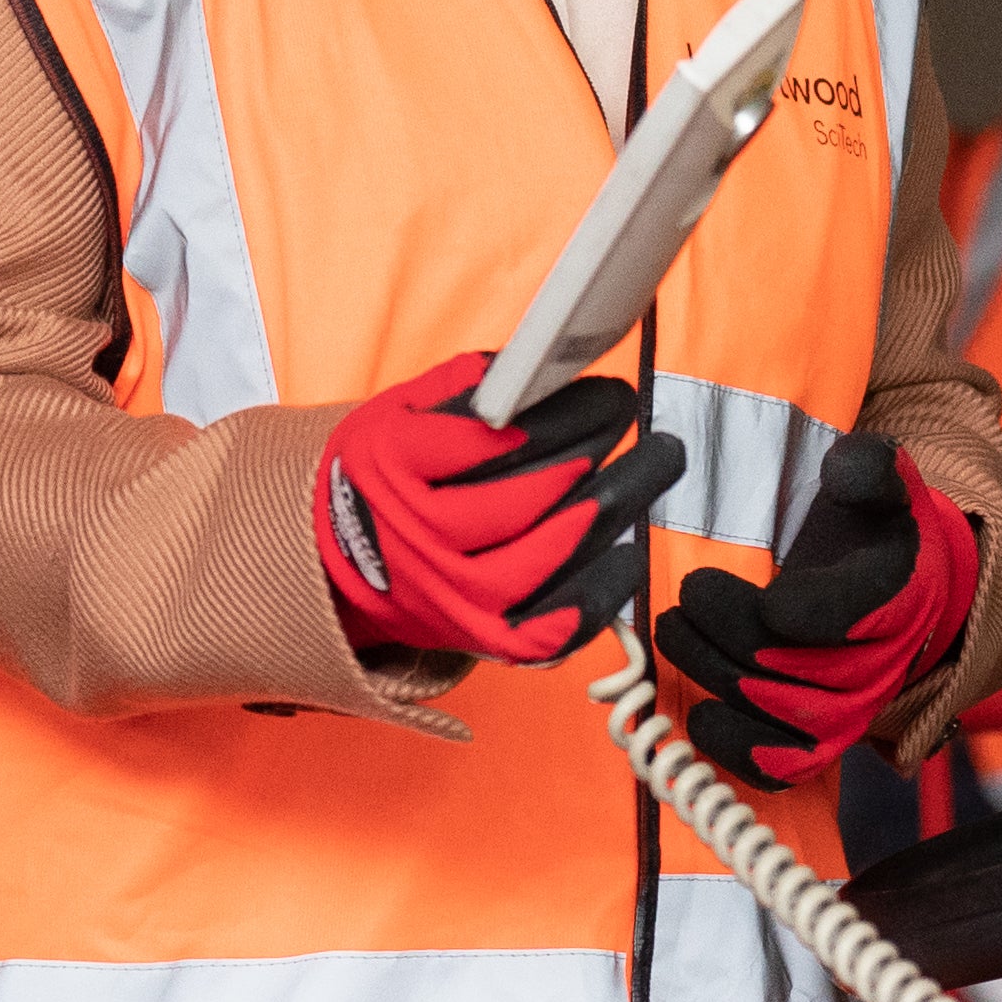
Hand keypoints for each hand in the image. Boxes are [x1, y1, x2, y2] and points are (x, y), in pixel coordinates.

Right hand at [317, 352, 686, 664]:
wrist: (345, 561)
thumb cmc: (391, 473)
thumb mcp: (402, 412)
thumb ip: (468, 387)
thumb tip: (547, 364)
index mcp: (392, 468)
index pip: (487, 439)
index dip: (559, 413)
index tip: (604, 390)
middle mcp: (418, 536)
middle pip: (523, 496)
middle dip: (592, 446)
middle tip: (629, 411)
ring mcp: (452, 594)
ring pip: (545, 556)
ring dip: (613, 505)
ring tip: (656, 462)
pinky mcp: (483, 637)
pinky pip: (554, 622)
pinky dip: (600, 588)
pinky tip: (628, 550)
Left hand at [657, 434, 977, 788]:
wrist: (899, 593)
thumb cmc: (874, 533)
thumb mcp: (885, 484)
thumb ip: (870, 467)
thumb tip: (844, 469)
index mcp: (897, 596)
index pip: (838, 617)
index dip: (770, 609)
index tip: (709, 580)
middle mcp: (880, 664)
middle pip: (788, 666)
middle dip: (718, 632)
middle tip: (679, 599)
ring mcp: (851, 713)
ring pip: (773, 713)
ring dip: (709, 674)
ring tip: (672, 632)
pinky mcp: (822, 745)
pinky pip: (780, 768)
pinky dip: (733, 748)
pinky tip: (698, 712)